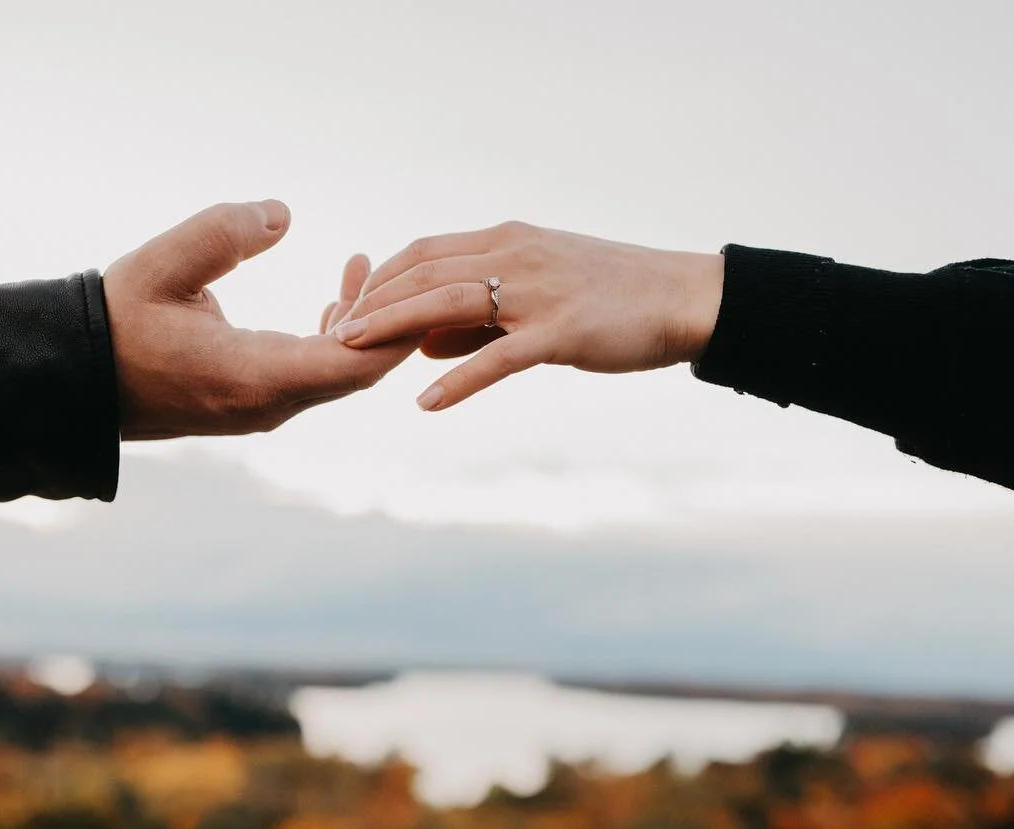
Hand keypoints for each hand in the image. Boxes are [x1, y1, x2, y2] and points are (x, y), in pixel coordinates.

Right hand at [104, 201, 417, 439]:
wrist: (75, 379)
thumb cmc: (114, 321)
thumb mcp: (163, 264)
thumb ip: (223, 232)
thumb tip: (283, 213)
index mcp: (257, 376)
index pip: (358, 363)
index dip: (400, 328)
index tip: (428, 289)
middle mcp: (271, 403)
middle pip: (360, 371)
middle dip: (391, 322)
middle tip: (410, 269)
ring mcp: (264, 407)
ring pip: (338, 371)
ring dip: (361, 323)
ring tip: (365, 265)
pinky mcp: (254, 399)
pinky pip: (313, 371)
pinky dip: (332, 334)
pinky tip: (336, 294)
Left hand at [330, 221, 724, 410]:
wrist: (681, 298)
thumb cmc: (609, 297)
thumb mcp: (535, 292)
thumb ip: (478, 313)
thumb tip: (420, 340)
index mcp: (508, 241)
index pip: (424, 252)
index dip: (380, 279)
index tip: (346, 306)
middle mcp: (515, 257)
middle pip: (424, 274)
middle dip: (371, 301)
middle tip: (332, 330)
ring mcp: (537, 293)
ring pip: (448, 304)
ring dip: (393, 326)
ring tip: (351, 350)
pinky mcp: (561, 332)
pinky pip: (498, 359)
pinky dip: (457, 380)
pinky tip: (426, 403)